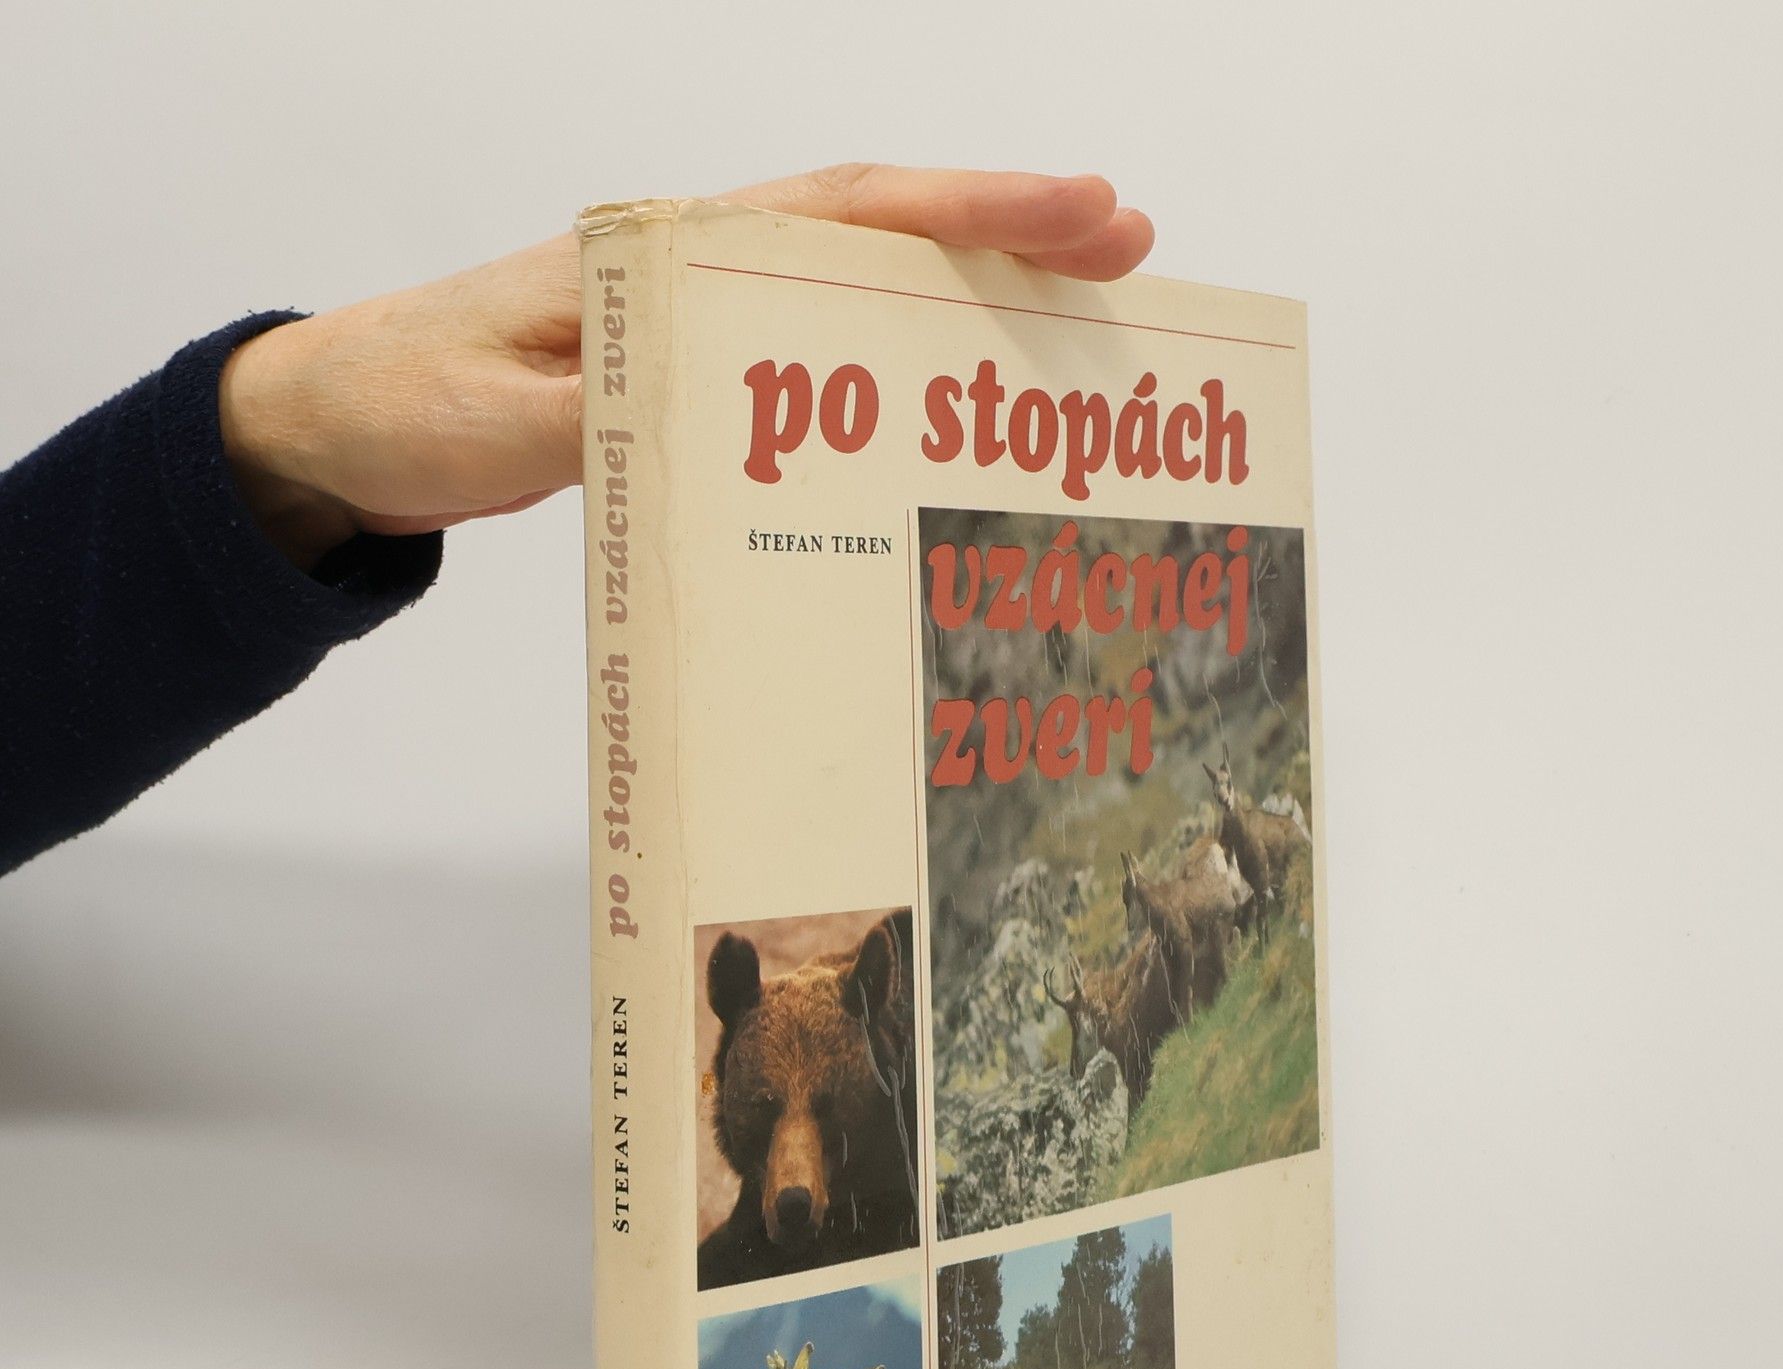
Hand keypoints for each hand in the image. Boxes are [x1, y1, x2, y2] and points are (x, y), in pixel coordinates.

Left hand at [219, 165, 1154, 568]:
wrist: (336, 429)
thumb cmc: (404, 403)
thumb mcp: (494, 419)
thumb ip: (602, 417)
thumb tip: (718, 427)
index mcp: (663, 254)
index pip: (842, 211)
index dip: (968, 211)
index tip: (1078, 210)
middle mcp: (698, 270)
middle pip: (881, 235)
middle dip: (1008, 238)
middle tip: (1129, 251)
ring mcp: (702, 324)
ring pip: (863, 292)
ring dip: (969, 298)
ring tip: (1082, 319)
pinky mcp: (695, 381)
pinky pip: (821, 363)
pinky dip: (898, 367)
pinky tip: (953, 400)